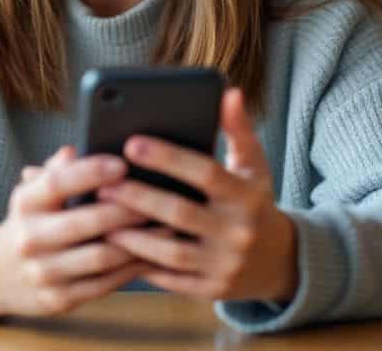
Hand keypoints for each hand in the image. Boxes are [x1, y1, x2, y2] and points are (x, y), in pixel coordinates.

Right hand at [0, 146, 149, 315]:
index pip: (58, 182)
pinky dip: (132, 269)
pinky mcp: (58, 299)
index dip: (92, 172)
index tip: (124, 164)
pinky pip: (104, 283)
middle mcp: (30, 238)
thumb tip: (73, 150)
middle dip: (127, 209)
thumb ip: (55, 171)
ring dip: (139, 242)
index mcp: (26, 203)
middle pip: (87, 222)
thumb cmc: (29, 222)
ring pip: (101, 257)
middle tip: (159, 198)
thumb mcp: (33, 192)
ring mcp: (43, 272)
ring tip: (167, 227)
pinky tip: (152, 255)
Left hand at [98, 87, 298, 302]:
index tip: (131, 144)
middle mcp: (237, 231)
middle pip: (180, 213)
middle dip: (138, 197)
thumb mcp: (254, 166)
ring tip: (100, 217)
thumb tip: (228, 92)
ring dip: (132, 235)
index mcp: (246, 196)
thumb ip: (238, 129)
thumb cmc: (255, 203)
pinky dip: (143, 264)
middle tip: (102, 184)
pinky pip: (171, 278)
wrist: (280, 262)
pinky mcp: (211, 290)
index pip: (205, 172)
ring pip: (171, 251)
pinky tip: (116, 249)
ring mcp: (225, 264)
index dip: (168, 158)